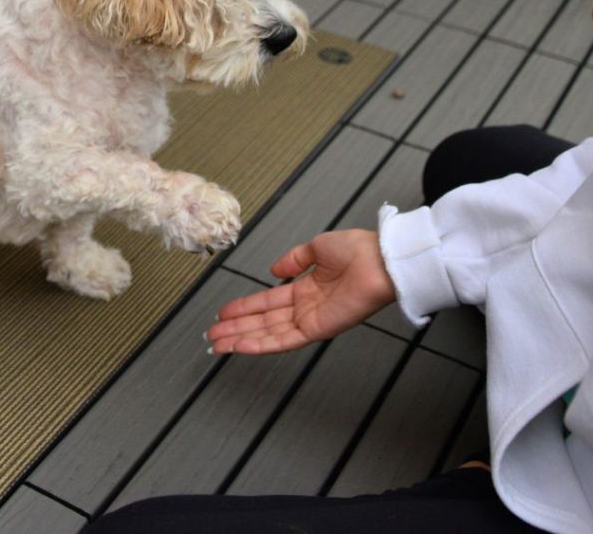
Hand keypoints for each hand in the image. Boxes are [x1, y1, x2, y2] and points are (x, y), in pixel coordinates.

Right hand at [206, 229, 395, 353]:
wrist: (380, 260)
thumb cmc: (357, 250)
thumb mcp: (317, 247)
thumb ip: (294, 259)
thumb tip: (274, 270)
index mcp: (305, 288)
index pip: (267, 302)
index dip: (244, 307)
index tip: (224, 313)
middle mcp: (305, 307)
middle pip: (262, 322)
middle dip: (235, 328)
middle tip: (212, 334)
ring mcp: (310, 320)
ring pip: (268, 334)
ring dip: (241, 339)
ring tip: (218, 344)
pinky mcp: (318, 330)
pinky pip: (284, 340)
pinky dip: (261, 344)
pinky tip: (242, 347)